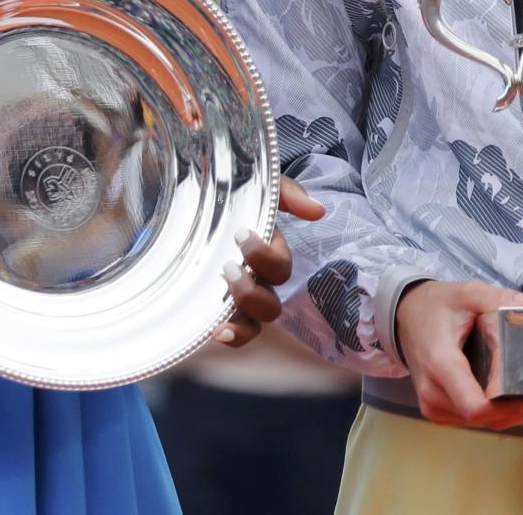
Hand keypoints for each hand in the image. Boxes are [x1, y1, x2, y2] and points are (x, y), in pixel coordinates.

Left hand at [214, 175, 324, 347]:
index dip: (264, 257)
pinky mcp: (216, 308)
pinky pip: (236, 333)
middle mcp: (258, 282)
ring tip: (220, 286)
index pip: (279, 269)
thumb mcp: (263, 187)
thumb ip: (289, 194)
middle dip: (250, 290)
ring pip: (256, 324)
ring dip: (241, 310)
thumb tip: (318, 211)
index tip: (241, 232)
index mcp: (268, 254)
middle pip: (270, 306)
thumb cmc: (235, 194)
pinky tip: (216, 331)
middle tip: (228, 265)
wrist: (204, 195)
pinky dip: (232, 336)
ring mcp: (239, 298)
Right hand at [396, 280, 522, 430]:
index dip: (507, 408)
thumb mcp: (464, 294)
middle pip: (484, 418)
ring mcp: (435, 405)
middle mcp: (434, 393)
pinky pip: (474, 419)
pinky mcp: (439, 410)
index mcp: (440, 365)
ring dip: (515, 415)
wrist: (404, 316)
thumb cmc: (433, 307)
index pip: (475, 405)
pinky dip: (500, 414)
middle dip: (521, 411)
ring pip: (482, 422)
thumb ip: (496, 298)